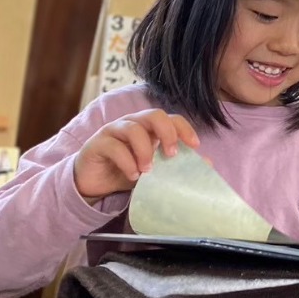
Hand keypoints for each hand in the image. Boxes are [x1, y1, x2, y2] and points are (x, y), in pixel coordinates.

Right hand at [73, 109, 199, 201]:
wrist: (93, 183)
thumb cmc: (126, 170)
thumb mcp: (153, 170)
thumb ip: (174, 165)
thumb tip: (206, 164)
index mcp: (149, 127)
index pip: (171, 118)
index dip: (184, 128)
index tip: (194, 146)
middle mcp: (133, 123)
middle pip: (154, 115)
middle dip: (167, 132)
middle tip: (171, 154)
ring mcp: (113, 131)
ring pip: (133, 128)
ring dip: (144, 150)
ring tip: (147, 170)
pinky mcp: (97, 143)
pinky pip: (114, 146)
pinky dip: (126, 161)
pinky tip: (132, 175)